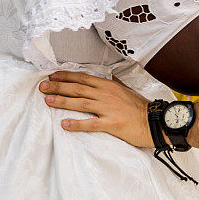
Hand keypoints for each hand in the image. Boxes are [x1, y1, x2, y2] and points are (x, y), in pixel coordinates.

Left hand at [39, 71, 153, 147]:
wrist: (156, 121)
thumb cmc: (139, 107)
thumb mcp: (125, 89)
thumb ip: (113, 82)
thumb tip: (107, 75)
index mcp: (108, 85)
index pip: (82, 77)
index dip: (65, 76)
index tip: (52, 75)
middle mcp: (105, 94)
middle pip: (77, 88)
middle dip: (58, 86)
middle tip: (42, 86)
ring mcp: (108, 108)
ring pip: (81, 103)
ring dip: (62, 101)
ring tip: (47, 101)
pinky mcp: (112, 123)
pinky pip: (91, 124)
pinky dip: (77, 124)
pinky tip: (65, 124)